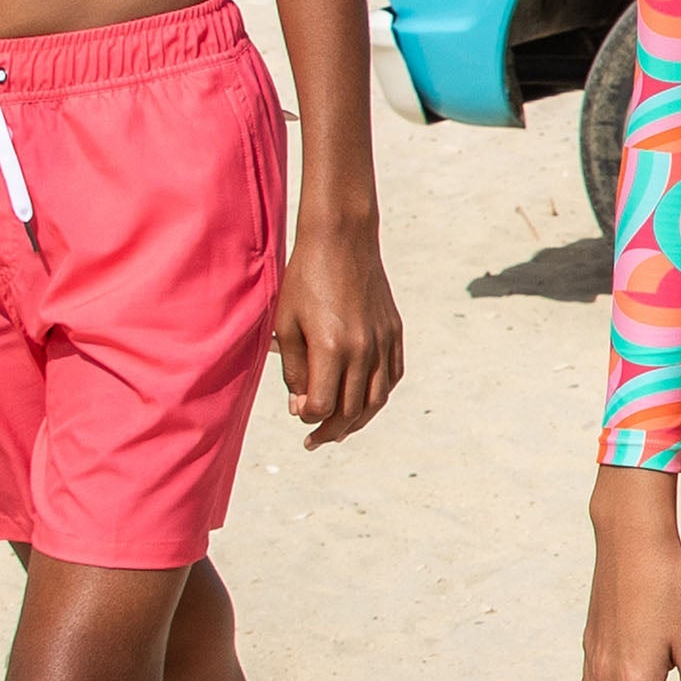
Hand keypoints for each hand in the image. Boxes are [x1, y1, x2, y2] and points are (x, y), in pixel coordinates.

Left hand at [274, 217, 402, 449]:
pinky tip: (363, 401)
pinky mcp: (394, 331)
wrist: (342, 239)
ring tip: (339, 430)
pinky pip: (392, 377)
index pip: (321, 406)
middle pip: (351, 411)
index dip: (306, 417)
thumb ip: (292, 370)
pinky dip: (378, 396)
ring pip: (376, 400)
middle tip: (314, 440)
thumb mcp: (286, 324)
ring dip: (358, 422)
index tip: (296, 411)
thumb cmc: (305, 279)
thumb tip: (300, 406)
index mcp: (331, 348)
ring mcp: (383, 341)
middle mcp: (363, 349)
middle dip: (330, 431)